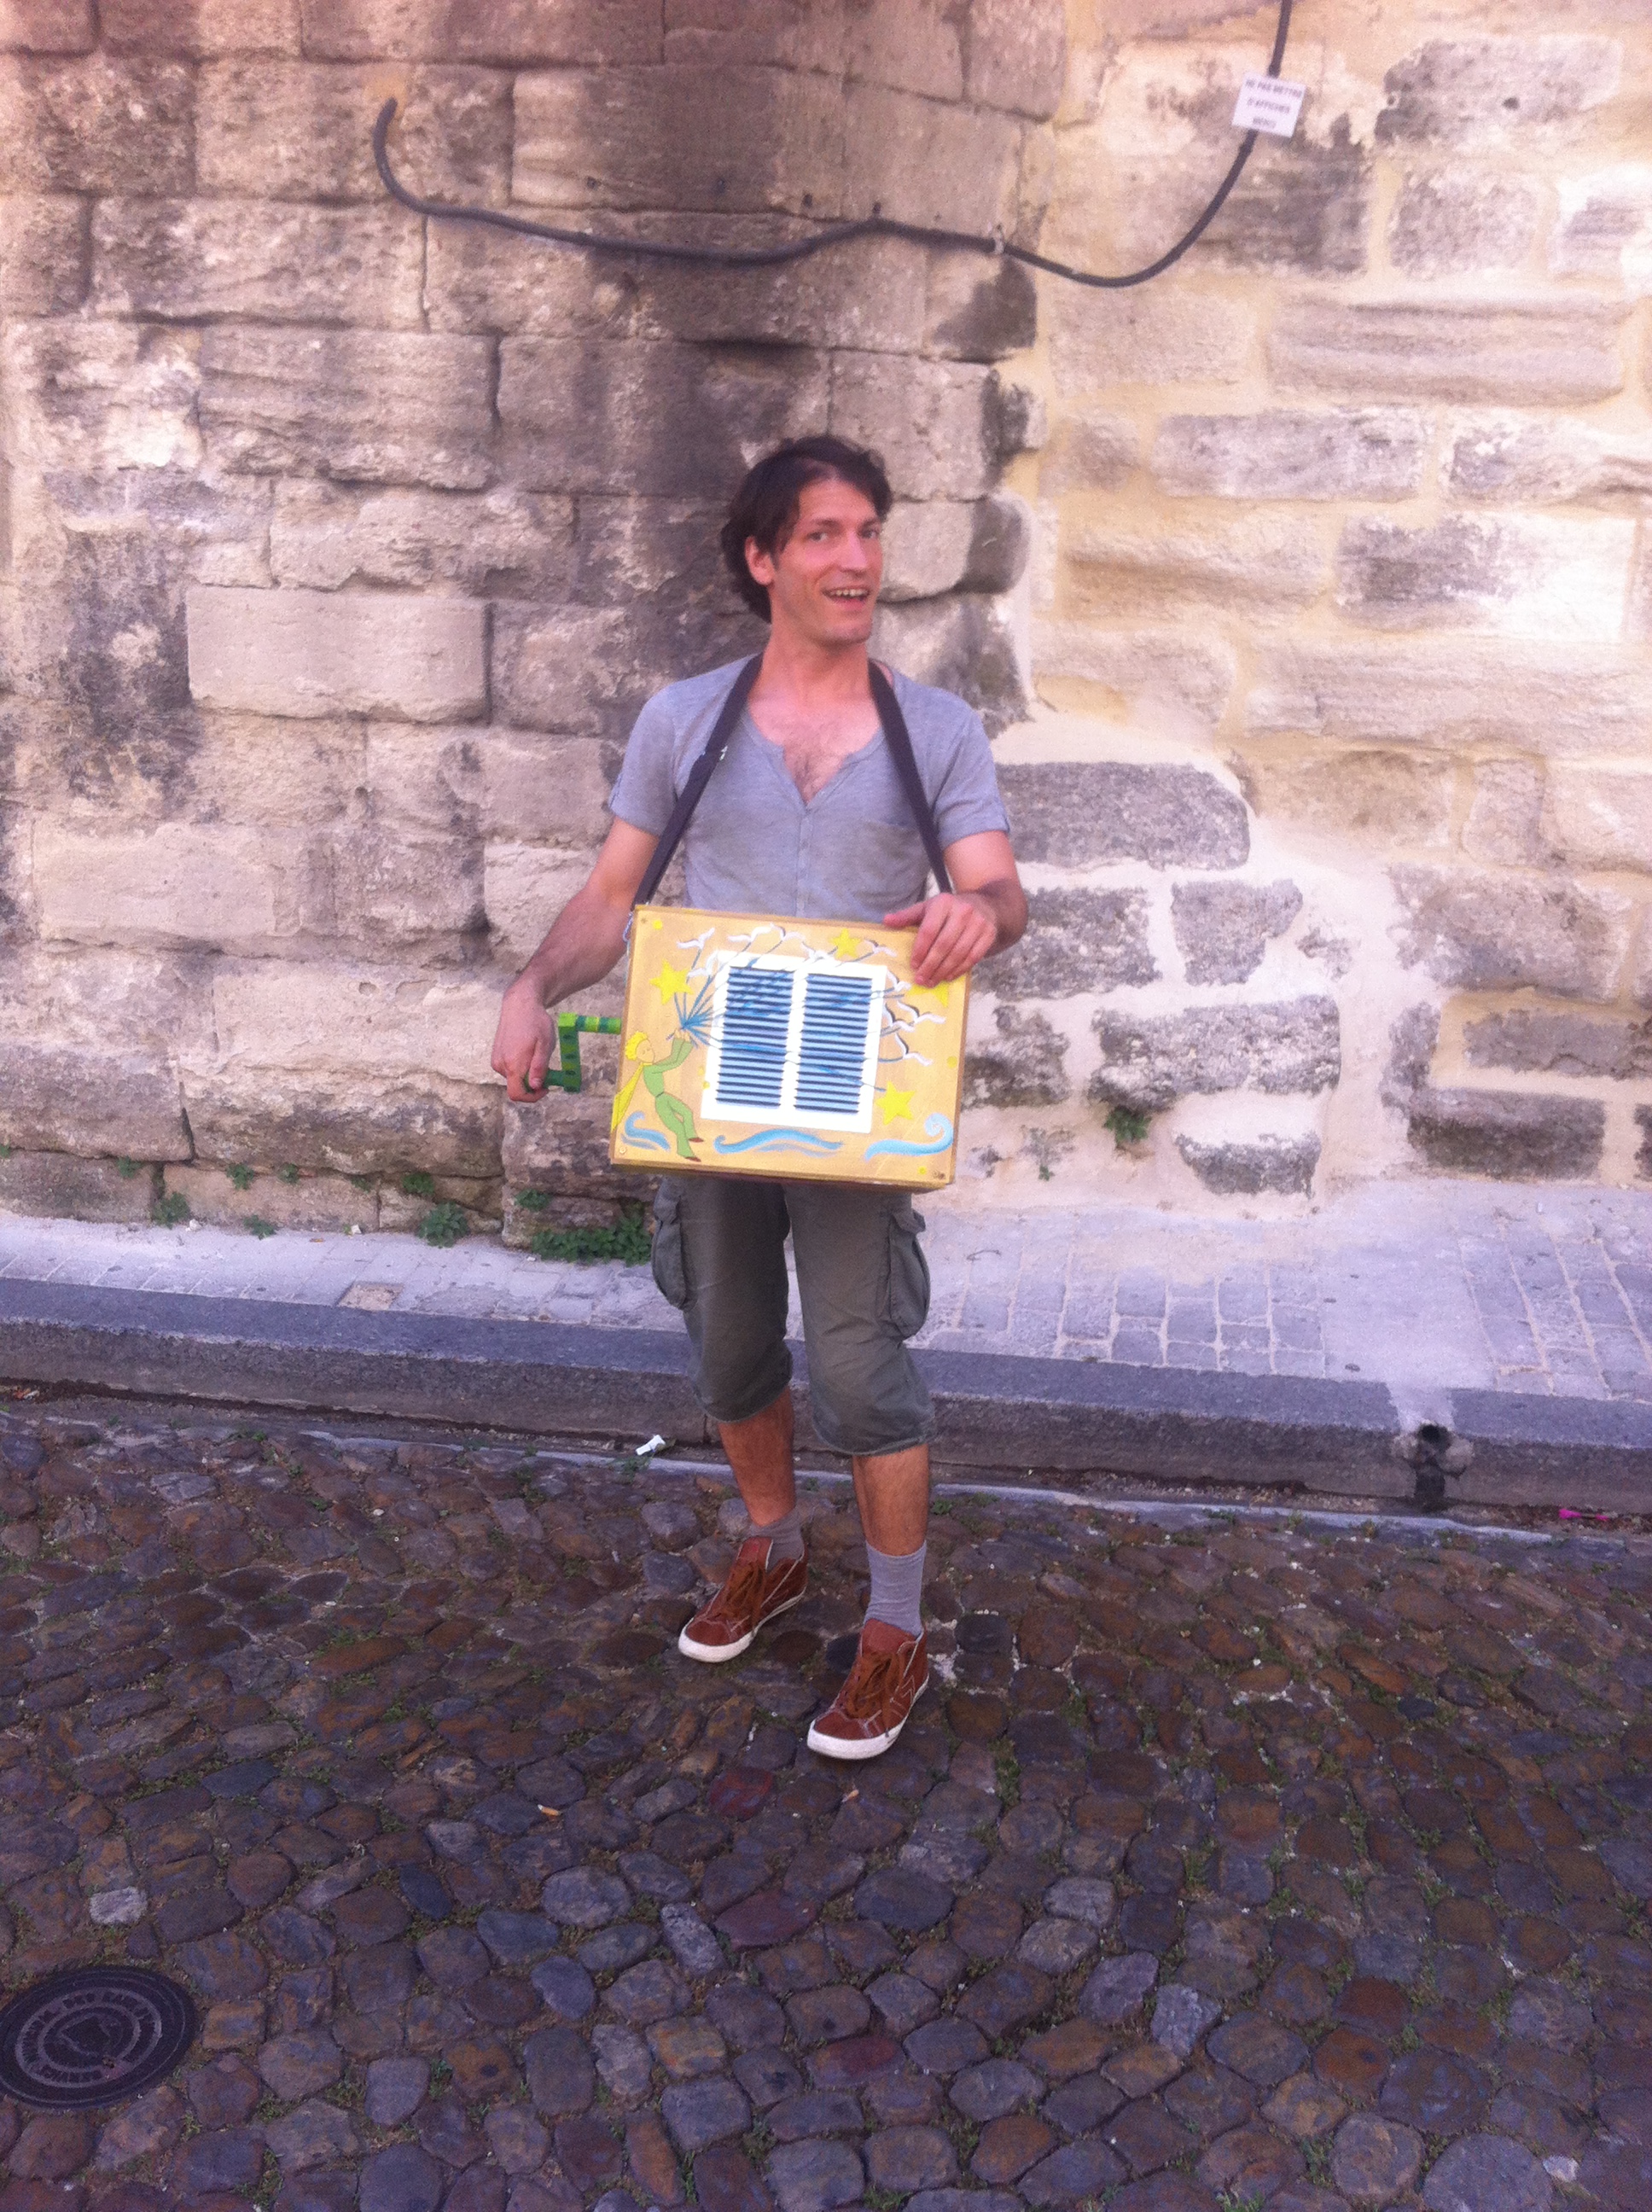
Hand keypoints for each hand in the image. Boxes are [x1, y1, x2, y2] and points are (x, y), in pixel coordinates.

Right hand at [491, 978, 553, 1101]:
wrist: (519, 1005)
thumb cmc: (535, 1022)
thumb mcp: (545, 1044)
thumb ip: (539, 1067)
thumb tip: (535, 1086)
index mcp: (513, 1064)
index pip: (517, 1094)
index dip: (532, 1097)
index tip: (545, 1088)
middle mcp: (500, 1065)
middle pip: (517, 1087)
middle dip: (533, 1083)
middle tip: (547, 1068)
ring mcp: (496, 1060)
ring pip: (514, 1078)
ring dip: (527, 1073)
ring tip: (536, 1054)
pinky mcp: (495, 1056)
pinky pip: (509, 1069)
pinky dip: (520, 1067)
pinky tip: (527, 1051)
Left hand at [883, 891, 998, 986]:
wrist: (987, 905)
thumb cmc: (950, 909)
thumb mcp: (928, 908)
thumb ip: (908, 916)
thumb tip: (886, 921)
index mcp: (943, 903)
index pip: (929, 930)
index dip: (920, 950)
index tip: (913, 965)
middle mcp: (963, 911)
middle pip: (944, 944)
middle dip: (931, 965)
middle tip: (921, 980)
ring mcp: (979, 923)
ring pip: (959, 953)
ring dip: (944, 971)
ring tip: (932, 981)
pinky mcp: (989, 934)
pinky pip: (973, 957)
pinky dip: (960, 969)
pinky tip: (948, 976)